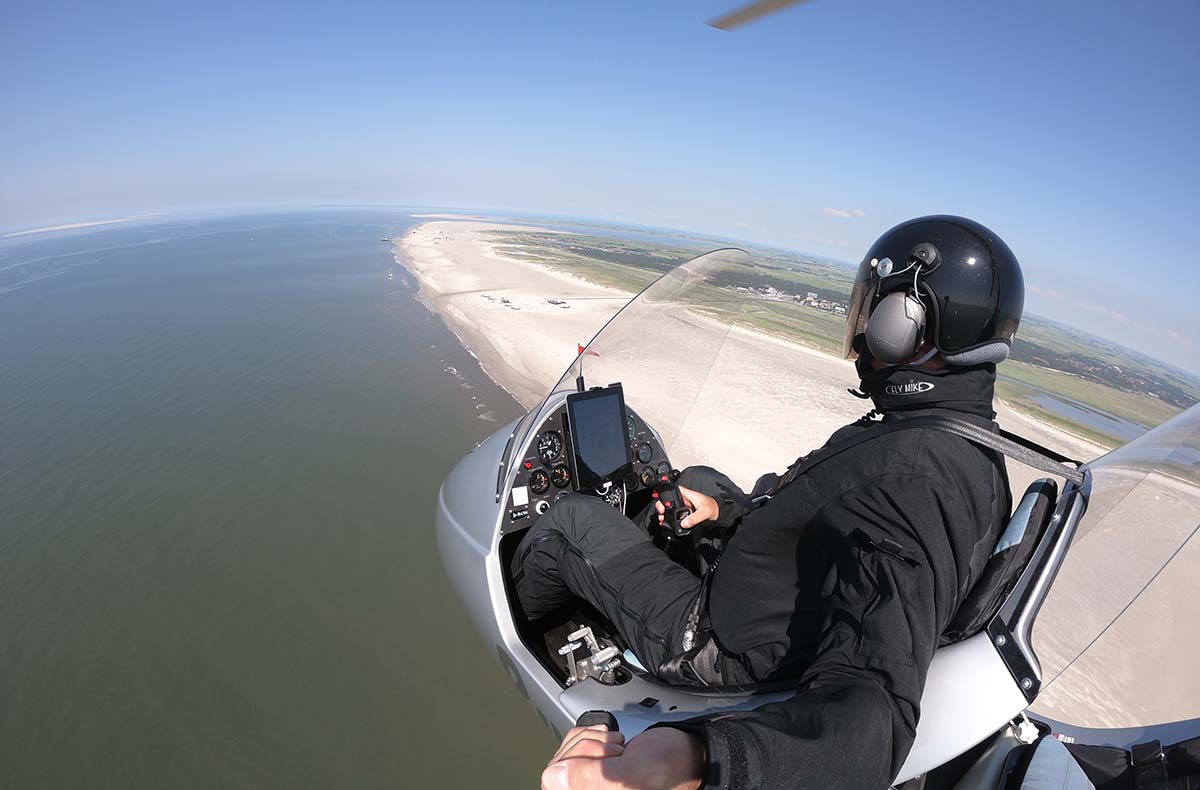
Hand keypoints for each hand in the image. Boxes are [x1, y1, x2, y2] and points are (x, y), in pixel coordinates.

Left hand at [542, 726, 704, 789]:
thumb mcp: (634, 773)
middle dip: (586, 750)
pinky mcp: (590, 768)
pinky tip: (608, 740)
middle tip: (614, 751)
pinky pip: (571, 746)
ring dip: (590, 740)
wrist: (687, 752)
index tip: (598, 761)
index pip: (554, 785)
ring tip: (615, 748)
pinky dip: (589, 734)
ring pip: (563, 756)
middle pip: (557, 771)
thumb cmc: (671, 768)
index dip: (572, 767)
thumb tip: (556, 775)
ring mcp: (588, 784)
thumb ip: (596, 777)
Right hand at [655, 485, 718, 530]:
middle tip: (661, 513)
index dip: (665, 493)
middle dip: (662, 506)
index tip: (662, 502)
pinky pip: (674, 514)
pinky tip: (667, 522)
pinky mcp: (684, 513)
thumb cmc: (712, 507)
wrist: (717, 513)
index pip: (673, 490)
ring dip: (665, 513)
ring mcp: (683, 506)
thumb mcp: (704, 512)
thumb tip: (684, 523)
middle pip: (668, 500)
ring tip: (662, 519)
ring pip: (670, 508)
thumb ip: (694, 518)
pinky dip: (669, 518)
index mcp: (687, 494)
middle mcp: (683, 499)